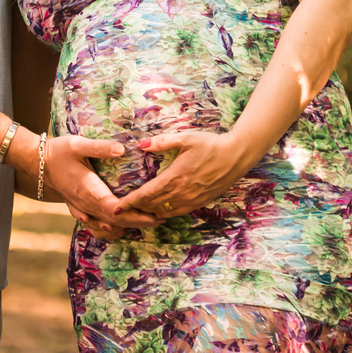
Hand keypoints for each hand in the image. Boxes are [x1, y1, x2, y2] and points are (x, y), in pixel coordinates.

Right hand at [44, 135, 156, 231]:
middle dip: (140, 222)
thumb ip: (100, 147)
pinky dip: (112, 227)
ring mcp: (82, 209)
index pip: (117, 210)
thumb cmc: (59, 151)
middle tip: (162, 218)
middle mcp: (86, 205)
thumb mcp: (78, 144)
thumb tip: (123, 149)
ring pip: (107, 226)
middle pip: (117, 221)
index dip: (137, 215)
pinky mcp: (78, 208)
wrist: (37, 162)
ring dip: (127, 226)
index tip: (156, 214)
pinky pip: (96, 224)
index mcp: (89, 191)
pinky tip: (122, 226)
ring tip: (148, 221)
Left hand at [112, 128, 253, 221]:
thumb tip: (141, 145)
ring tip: (136, 213)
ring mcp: (191, 200)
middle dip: (135, 210)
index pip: (146, 195)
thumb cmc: (209, 144)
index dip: (129, 203)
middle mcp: (181, 193)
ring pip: (164, 212)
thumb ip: (161, 142)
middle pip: (152, 207)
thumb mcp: (184, 138)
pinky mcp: (200, 203)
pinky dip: (165, 214)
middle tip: (120, 211)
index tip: (116, 208)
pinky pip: (177, 213)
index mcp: (174, 178)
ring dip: (149, 213)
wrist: (235, 156)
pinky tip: (159, 211)